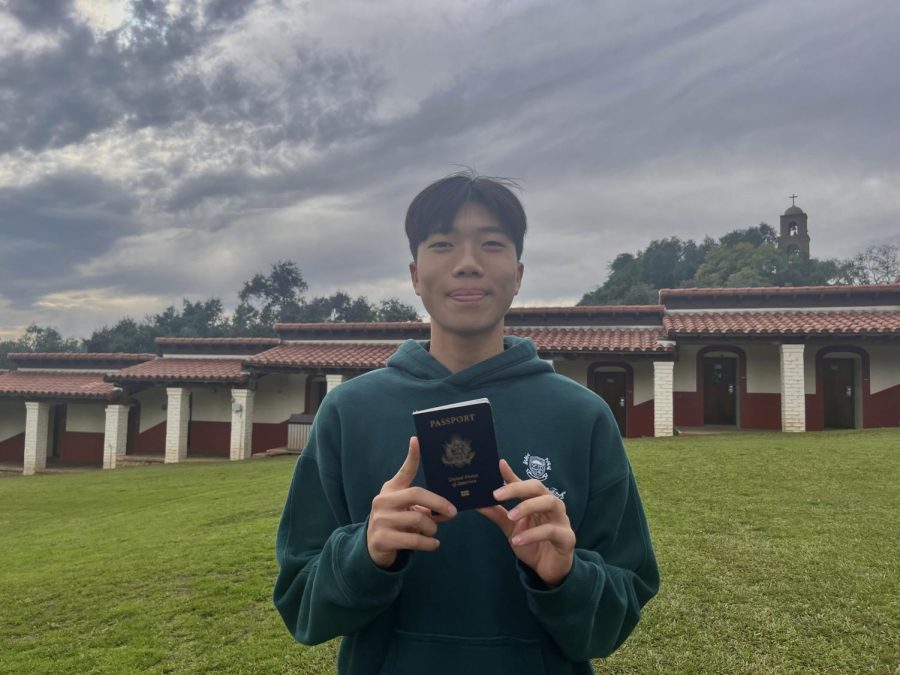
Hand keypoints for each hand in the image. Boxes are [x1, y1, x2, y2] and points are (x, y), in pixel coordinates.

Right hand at [366, 437, 457, 568]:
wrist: (374, 546)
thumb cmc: (397, 522)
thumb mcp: (408, 510)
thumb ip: (426, 507)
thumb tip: (450, 511)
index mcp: (391, 490)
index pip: (404, 471)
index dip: (412, 456)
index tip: (417, 440)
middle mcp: (383, 501)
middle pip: (416, 494)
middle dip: (439, 503)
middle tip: (452, 512)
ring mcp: (381, 520)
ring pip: (419, 519)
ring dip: (432, 528)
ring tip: (433, 532)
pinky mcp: (382, 539)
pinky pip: (415, 540)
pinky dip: (429, 543)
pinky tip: (434, 544)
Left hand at [478, 459, 574, 586]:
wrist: (547, 569)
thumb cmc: (531, 544)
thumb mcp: (511, 528)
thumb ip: (498, 514)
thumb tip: (478, 503)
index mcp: (538, 500)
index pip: (524, 484)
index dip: (512, 474)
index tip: (498, 465)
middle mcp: (552, 505)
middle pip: (538, 487)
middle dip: (518, 488)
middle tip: (497, 494)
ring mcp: (561, 519)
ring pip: (550, 502)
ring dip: (528, 507)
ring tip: (510, 515)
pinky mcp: (567, 537)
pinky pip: (551, 531)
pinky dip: (532, 534)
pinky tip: (517, 540)